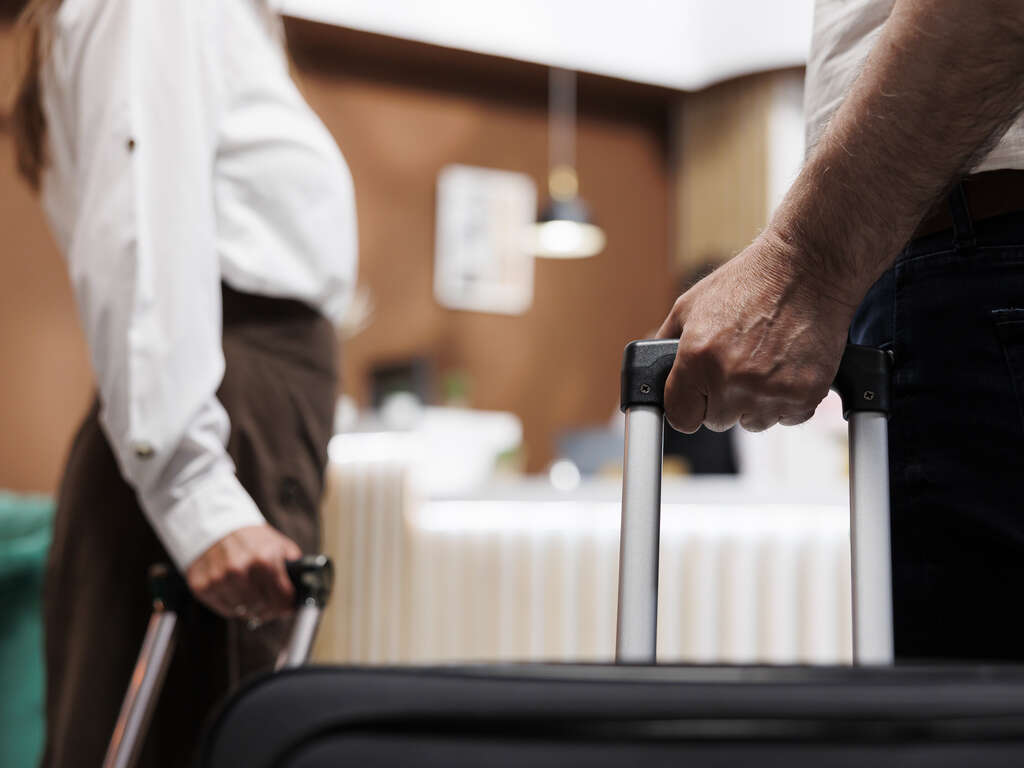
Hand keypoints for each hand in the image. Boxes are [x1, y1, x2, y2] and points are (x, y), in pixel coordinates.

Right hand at [186, 524, 301, 622]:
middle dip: (270, 609)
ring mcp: (219, 579)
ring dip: (251, 609)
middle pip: (262, 609)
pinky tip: (237, 594)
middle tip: (271, 605)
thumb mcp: (279, 544)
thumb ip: (294, 565)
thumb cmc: (250, 537)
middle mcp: (240, 571)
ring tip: (254, 598)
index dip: (287, 606)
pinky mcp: (202, 586)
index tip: (288, 606)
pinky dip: (233, 606)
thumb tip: (304, 588)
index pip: (281, 599)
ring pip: (243, 611)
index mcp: (264, 559)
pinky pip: (224, 610)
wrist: (216, 523)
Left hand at [656, 231, 858, 433]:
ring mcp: (770, 390)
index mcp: (697, 358)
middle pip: (717, 421)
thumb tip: (654, 373)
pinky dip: (788, 399)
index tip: (697, 397)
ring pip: (753, 422)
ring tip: (765, 361)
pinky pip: (788, 418)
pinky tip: (786, 367)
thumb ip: (666, 344)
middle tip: (738, 364)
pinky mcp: (805, 394)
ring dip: (756, 401)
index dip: (688, 406)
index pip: (681, 417)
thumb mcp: (691, 305)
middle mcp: (732, 379)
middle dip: (723, 399)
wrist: (807, 267)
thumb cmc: (750, 282)